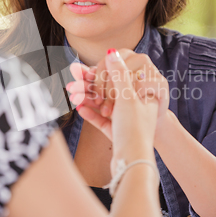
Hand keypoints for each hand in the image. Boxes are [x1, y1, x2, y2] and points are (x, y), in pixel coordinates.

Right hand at [69, 49, 158, 172]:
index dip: (105, 73)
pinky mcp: (117, 135)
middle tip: (73, 83)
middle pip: (110, 91)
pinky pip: (102, 121)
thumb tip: (112, 52)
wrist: (133, 164)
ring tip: (72, 94)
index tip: (89, 71)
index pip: (122, 77)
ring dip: (88, 100)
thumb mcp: (127, 97)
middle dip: (91, 87)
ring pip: (104, 106)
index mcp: (142, 95)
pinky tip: (81, 109)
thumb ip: (118, 74)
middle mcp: (136, 107)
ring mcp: (126, 122)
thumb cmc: (134, 129)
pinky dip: (91, 114)